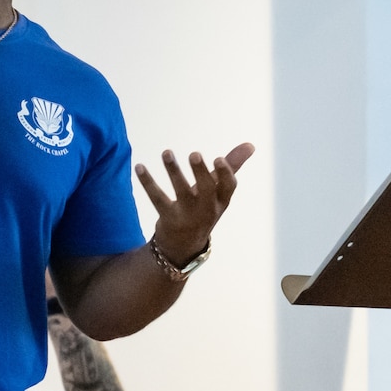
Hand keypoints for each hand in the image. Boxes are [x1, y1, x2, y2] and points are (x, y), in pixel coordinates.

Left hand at [136, 142, 254, 264]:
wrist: (184, 245)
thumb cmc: (205, 208)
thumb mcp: (219, 191)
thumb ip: (233, 165)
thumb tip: (251, 144)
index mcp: (221, 201)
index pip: (228, 187)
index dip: (225, 174)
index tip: (219, 158)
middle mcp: (207, 209)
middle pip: (206, 190)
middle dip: (200, 172)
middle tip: (194, 153)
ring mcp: (187, 215)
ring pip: (181, 192)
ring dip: (174, 171)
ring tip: (166, 152)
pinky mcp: (168, 218)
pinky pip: (157, 198)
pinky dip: (148, 182)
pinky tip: (139, 166)